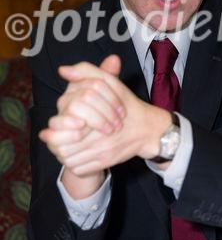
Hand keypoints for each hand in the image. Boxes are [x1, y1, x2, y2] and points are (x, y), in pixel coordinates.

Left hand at [40, 57, 171, 176]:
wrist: (148, 129)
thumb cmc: (127, 104)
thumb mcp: (110, 83)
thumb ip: (86, 72)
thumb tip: (63, 70)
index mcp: (98, 115)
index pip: (65, 124)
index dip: (60, 124)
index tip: (60, 121)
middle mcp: (99, 138)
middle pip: (63, 145)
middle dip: (57, 140)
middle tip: (56, 134)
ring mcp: (101, 153)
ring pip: (68, 158)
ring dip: (63, 152)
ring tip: (64, 143)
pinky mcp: (103, 164)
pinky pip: (79, 169)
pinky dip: (73, 163)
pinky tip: (75, 153)